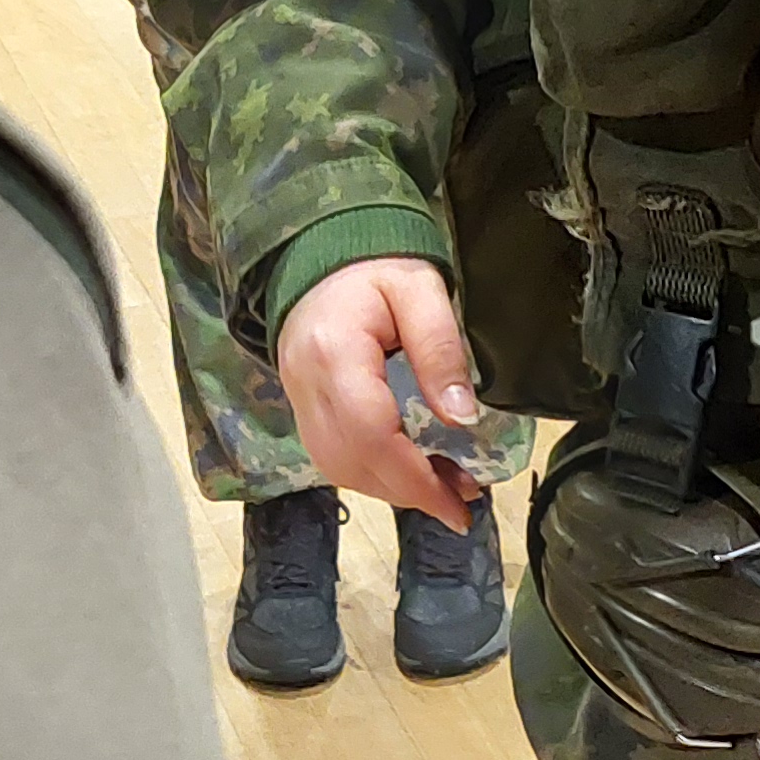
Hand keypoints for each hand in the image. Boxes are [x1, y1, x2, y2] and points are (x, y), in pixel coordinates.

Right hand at [280, 258, 482, 527]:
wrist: (322, 256)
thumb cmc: (376, 267)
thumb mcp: (421, 291)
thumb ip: (440, 350)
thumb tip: (462, 418)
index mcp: (334, 352)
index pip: (369, 431)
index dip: (414, 478)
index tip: (458, 502)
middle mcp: (306, 383)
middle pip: (351, 461)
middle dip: (409, 492)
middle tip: (462, 502)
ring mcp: (297, 397)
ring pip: (338, 467)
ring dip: (392, 488)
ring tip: (445, 490)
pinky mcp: (303, 407)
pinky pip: (333, 456)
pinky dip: (373, 475)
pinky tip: (410, 472)